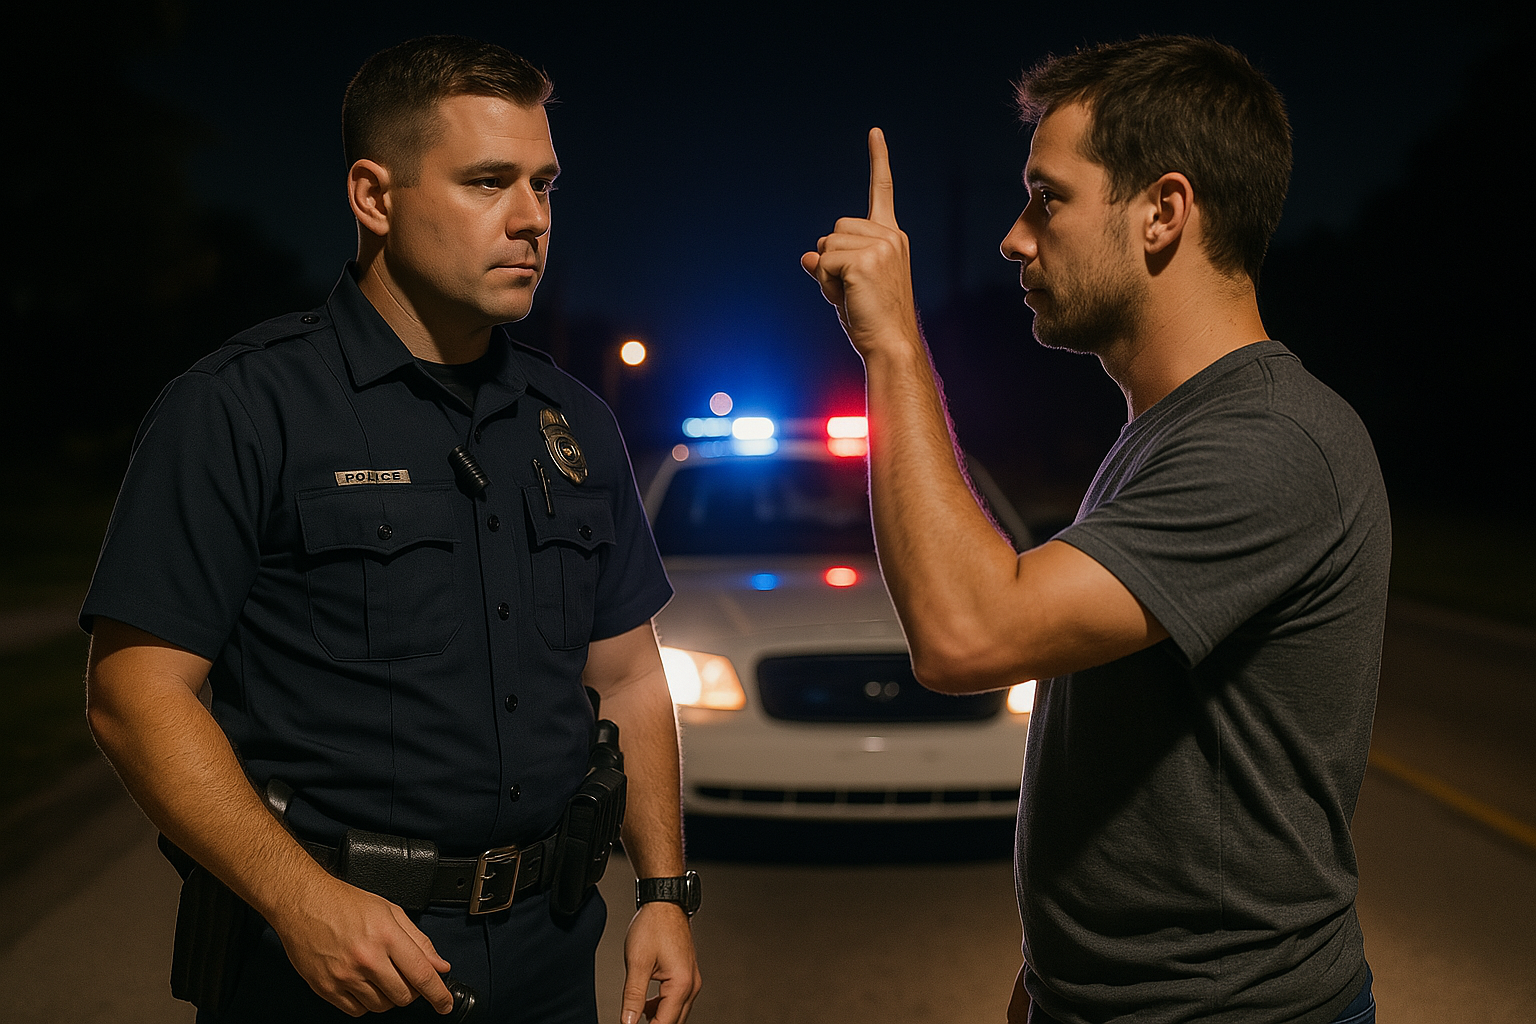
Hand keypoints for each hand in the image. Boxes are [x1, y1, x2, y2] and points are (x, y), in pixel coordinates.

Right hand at [271, 872, 454, 1016]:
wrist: (303, 902)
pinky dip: (365, 1003)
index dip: (438, 994)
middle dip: (411, 991)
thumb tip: (439, 966)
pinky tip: (363, 984)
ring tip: (380, 975)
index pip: (421, 974)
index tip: (444, 1004)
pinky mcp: (326, 987)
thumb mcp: (390, 911)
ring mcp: (344, 976)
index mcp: (386, 936)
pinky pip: (356, 1011)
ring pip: (381, 1006)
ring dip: (388, 997)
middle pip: (403, 996)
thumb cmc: (344, 902)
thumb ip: (418, 940)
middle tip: (405, 977)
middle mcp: (366, 958)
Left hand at [620, 902, 700, 1023]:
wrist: (664, 903)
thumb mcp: (637, 963)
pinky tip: (646, 1005)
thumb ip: (633, 997)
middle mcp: (691, 985)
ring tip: (636, 1015)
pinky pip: (677, 1001)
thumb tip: (628, 1022)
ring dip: (657, 1019)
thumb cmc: (653, 926)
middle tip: (632, 1023)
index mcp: (681, 984)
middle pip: (674, 1021)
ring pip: (676, 1013)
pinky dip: (662, 1008)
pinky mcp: (687, 975)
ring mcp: (691, 980)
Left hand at [801, 127, 920, 357]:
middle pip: (834, 228)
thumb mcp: (847, 284)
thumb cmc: (872, 319)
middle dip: (831, 259)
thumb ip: (830, 264)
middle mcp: (890, 235)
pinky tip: (848, 297)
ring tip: (851, 295)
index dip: (878, 160)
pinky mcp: (865, 260)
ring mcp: (880, 246)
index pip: (881, 191)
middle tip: (852, 289)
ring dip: (827, 273)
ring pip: (826, 246)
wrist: (891, 344)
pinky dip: (826, 284)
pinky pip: (823, 263)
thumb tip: (808, 255)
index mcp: (892, 237)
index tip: (875, 132)